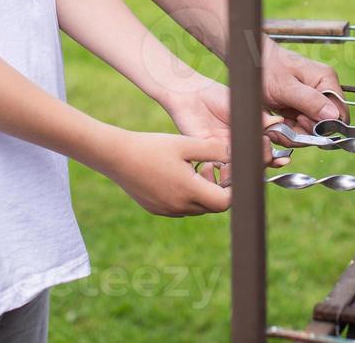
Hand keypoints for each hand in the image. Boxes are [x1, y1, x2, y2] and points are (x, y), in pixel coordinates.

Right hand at [100, 130, 233, 216]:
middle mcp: (179, 207)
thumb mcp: (186, 143)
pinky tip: (177, 175)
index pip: (224, 202)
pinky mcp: (156, 209)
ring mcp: (167, 211)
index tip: (230, 173)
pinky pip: (181, 208)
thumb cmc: (152, 146)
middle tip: (212, 168)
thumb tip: (237, 156)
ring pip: (196, 209)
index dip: (232, 189)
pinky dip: (186, 196)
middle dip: (218, 191)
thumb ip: (214, 150)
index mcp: (189, 191)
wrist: (116, 156)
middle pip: (212, 207)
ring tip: (194, 169)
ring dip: (202, 194)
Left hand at [163, 78, 289, 176]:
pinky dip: (228, 169)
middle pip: (255, 163)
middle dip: (265, 163)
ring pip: (239, 168)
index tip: (284, 159)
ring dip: (247, 168)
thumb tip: (279, 122)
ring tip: (252, 161)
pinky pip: (220, 166)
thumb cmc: (215, 94)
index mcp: (247, 133)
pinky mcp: (207, 152)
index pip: (265, 150)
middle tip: (269, 157)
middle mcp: (236, 145)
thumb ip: (258, 115)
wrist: (190, 93)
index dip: (275, 157)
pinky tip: (232, 162)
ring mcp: (222, 150)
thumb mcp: (241, 104)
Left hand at [262, 38, 346, 132]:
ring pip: (311, 131)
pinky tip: (275, 122)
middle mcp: (322, 91)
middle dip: (303, 131)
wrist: (250, 63)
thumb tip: (334, 116)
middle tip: (283, 123)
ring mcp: (311, 101)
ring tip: (276, 123)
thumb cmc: (266, 68)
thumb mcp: (286, 86)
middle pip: (325, 126)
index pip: (340, 113)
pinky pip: (299, 128)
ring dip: (292, 132)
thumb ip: (310, 100)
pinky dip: (287, 130)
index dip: (323, 125)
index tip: (300, 120)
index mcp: (325, 80)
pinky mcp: (300, 108)